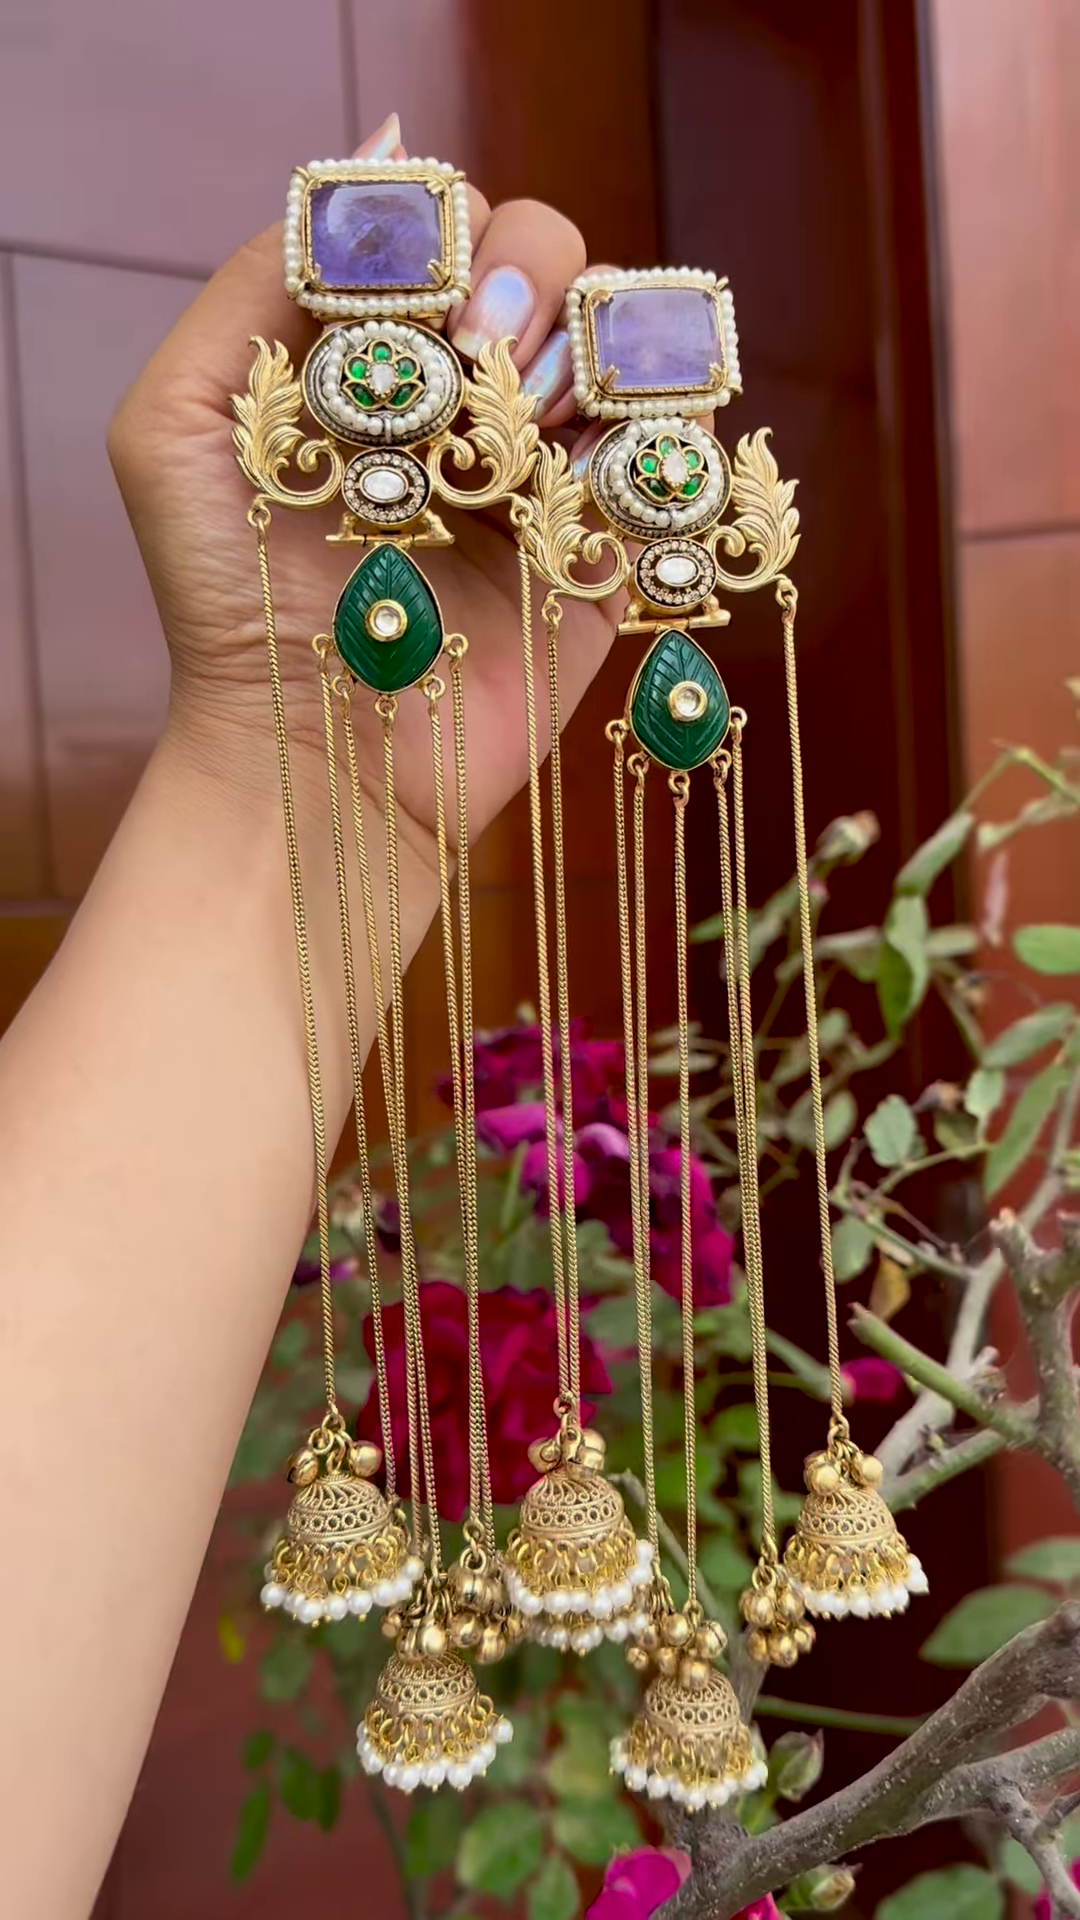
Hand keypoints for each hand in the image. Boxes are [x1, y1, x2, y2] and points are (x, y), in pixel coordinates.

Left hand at [108, 113, 618, 863]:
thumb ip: (254, 283)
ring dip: (596, 347)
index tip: (416, 302)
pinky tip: (593, 467)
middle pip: (550, 254)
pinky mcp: (608, 546)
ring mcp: (544, 471)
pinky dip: (666, 429)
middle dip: (526, 276)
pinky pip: (682, 448)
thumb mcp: (181, 423)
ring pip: (627, 335)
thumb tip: (385, 148)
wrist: (315, 754)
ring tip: (536, 422)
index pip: (443, 225)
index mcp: (378, 357)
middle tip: (482, 355)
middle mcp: (467, 400)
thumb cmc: (230, 603)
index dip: (442, 232)